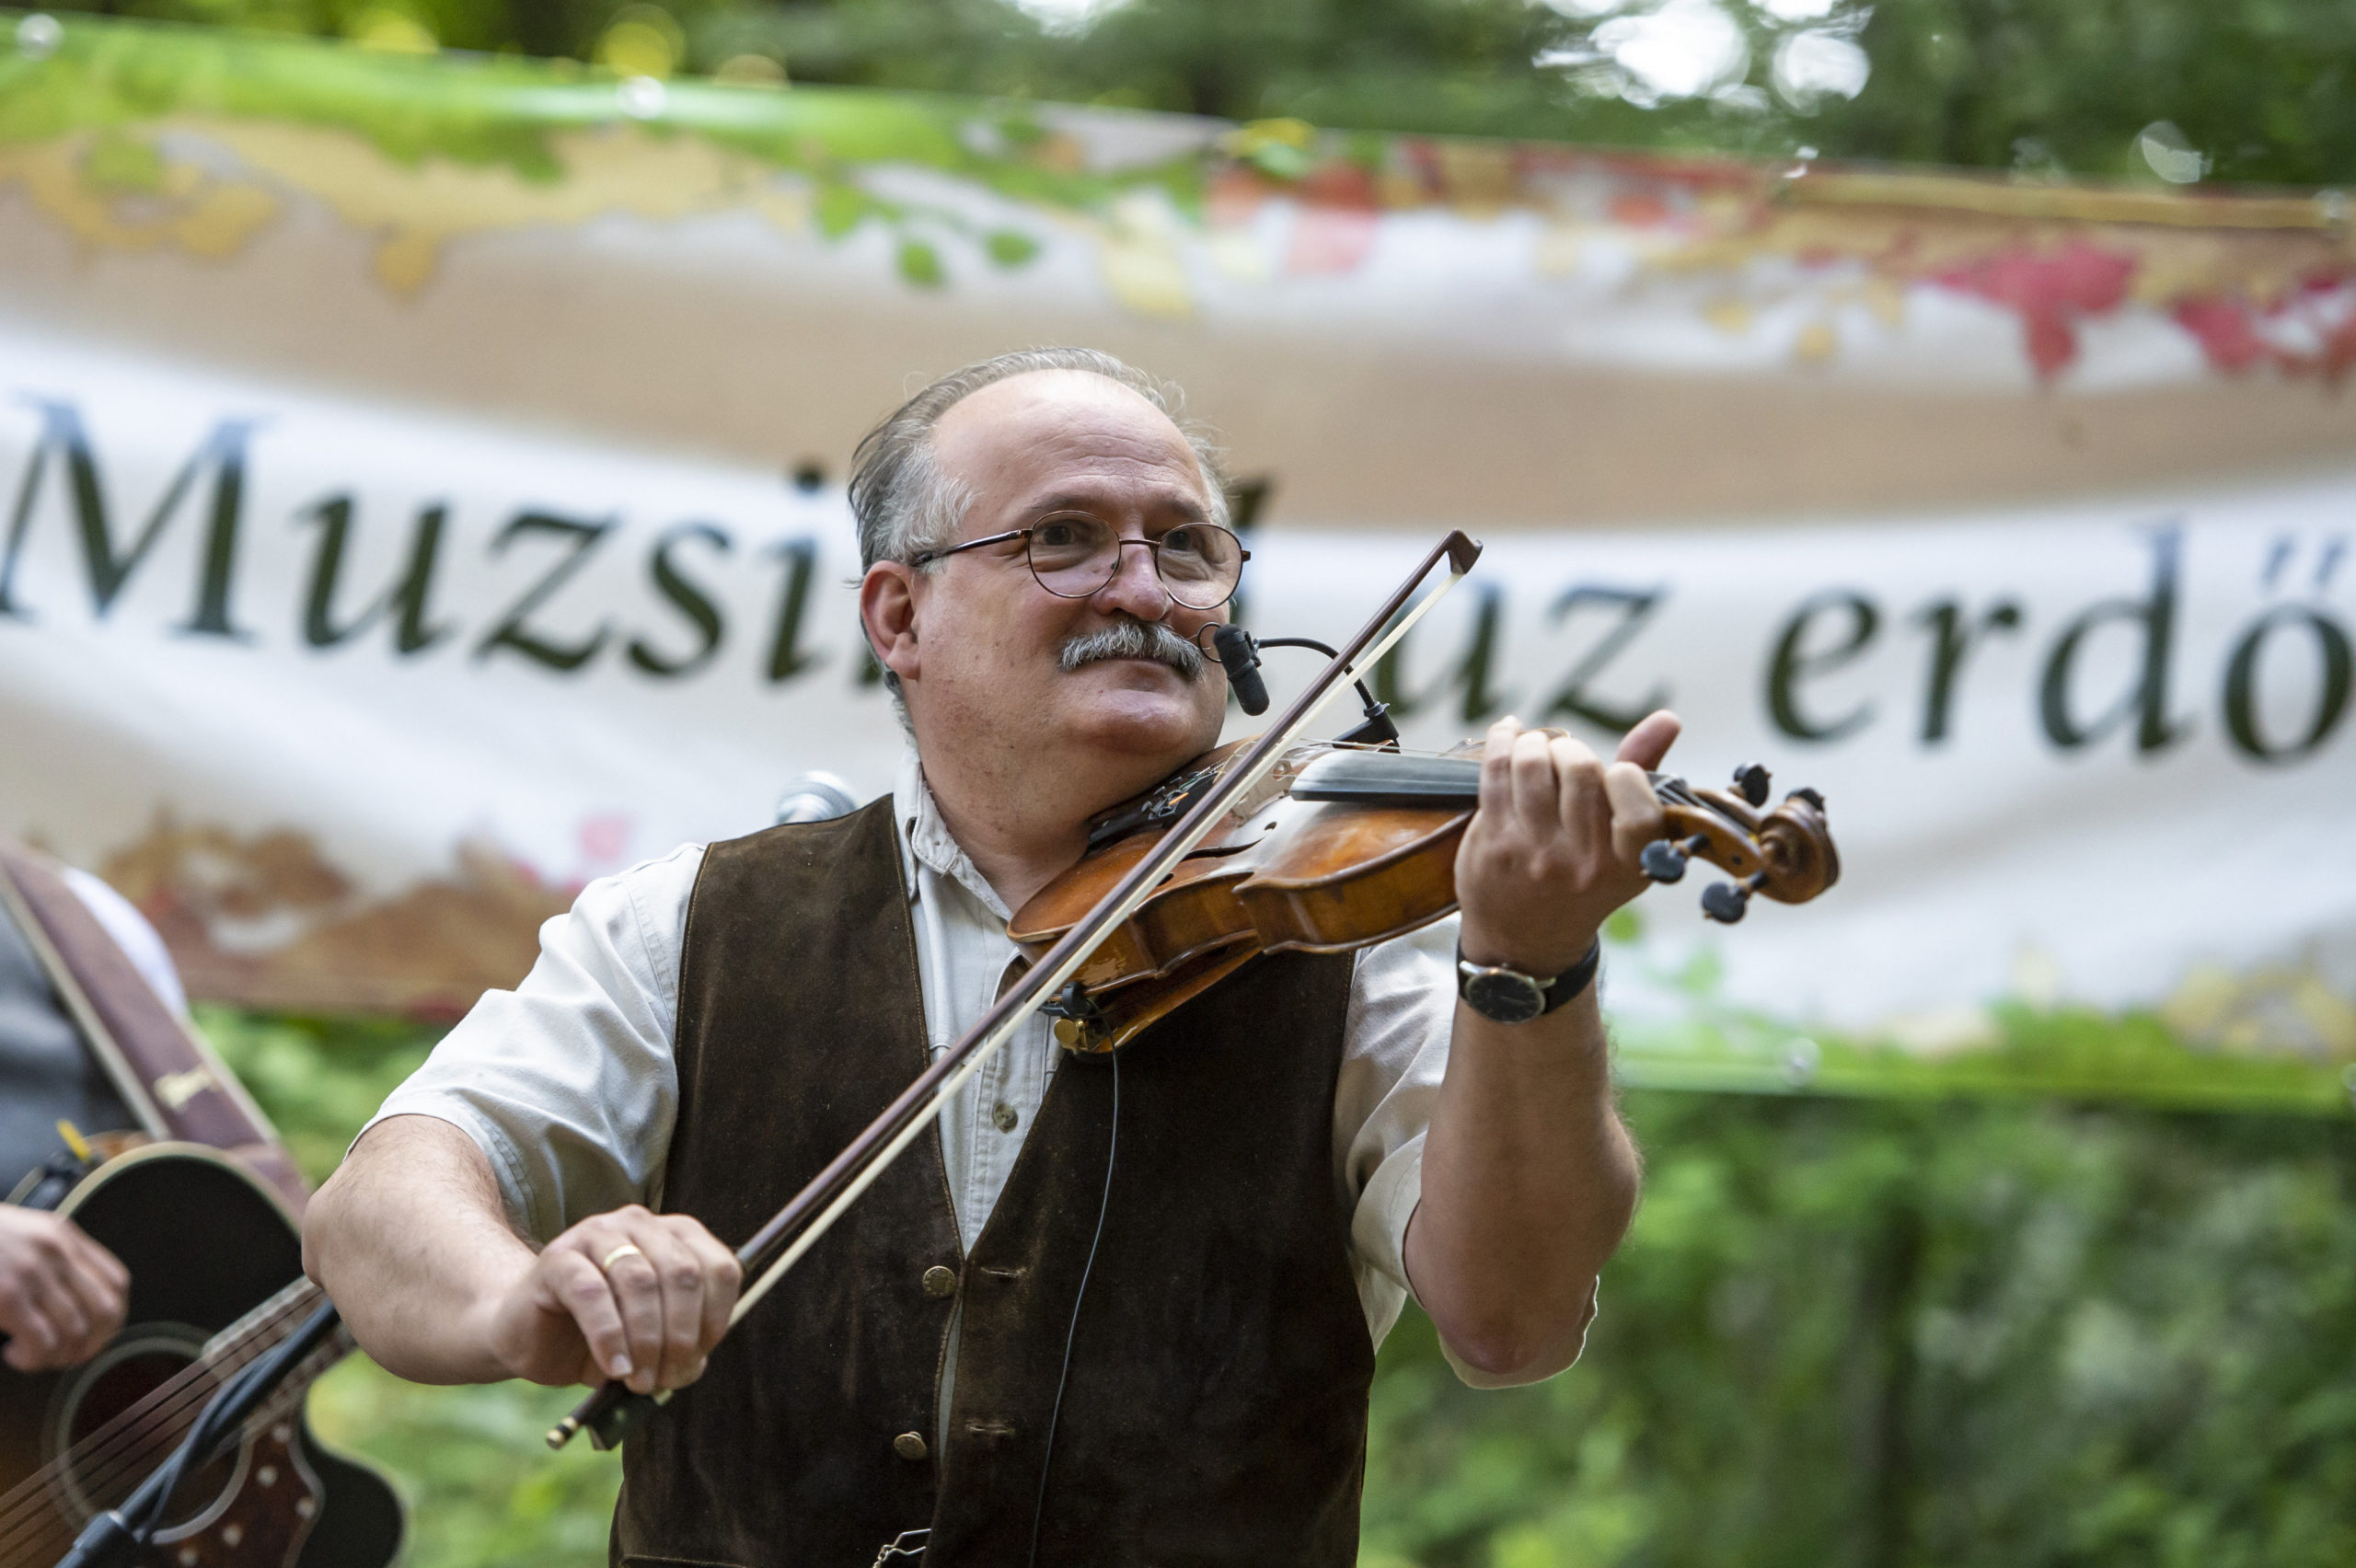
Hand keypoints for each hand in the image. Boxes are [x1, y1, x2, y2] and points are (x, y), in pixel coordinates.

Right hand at [0, 1206, 129, 1371]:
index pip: (117, 1283)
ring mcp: (33, 1273)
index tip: (87, 1336)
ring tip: (29, 1355)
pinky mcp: (8, 1296)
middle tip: (61, 1355)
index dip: (110, 1320)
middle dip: (89, 1345)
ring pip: (75, 1332)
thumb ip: (51, 1258)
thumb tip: (76, 1305)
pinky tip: (12, 1352)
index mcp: (63, 1235)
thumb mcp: (21, 1234)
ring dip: (57, 1355)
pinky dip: (34, 1358)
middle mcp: (56, 1251)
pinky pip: (43, 1342)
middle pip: (106, 1312)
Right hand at [482, 1205, 740, 1394]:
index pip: (719, 1268)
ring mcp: (597, 1234)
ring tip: (639, 1381)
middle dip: (680, 1336)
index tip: (698, 1358)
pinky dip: (609, 1337)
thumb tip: (692, 1363)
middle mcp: (641, 1224)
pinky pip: (592, 1295)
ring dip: (646, 1340)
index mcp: (676, 1236)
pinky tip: (614, 1368)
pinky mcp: (558, 1257)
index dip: (715, 1318)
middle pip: (682, 1274)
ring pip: (640, 1281)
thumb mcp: (652, 1345)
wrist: (531, 1336)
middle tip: (667, 1379)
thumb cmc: (600, 1338)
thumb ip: (679, 1347)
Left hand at [1454, 712, 1681, 976]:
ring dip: (1535, 743)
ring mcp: (1535, 854)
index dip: (1627, 777)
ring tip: (1537, 749)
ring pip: (1534, 764)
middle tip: (1565, 758)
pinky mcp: (1494, 842)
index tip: (1616, 772)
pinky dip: (1502, 740)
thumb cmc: (1582, 879)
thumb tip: (1668, 719)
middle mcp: (1583, 865)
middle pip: (1581, 771)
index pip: (1639, 811)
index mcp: (1629, 866)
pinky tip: (1509, 732)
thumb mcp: (1624, 844)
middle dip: (1572, 751)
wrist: (1524, 940)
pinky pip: (1496, 771)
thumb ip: (1645, 775)